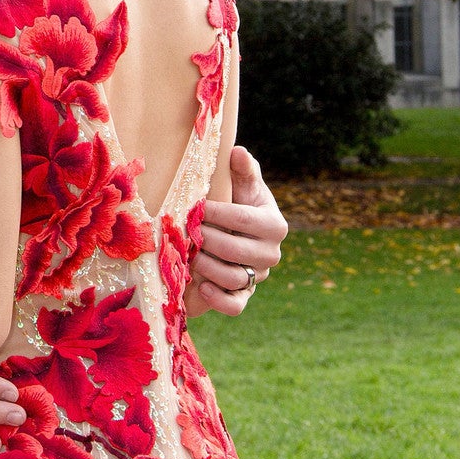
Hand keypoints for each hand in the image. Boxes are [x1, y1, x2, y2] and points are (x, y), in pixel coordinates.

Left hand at [186, 146, 287, 319]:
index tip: (195, 207)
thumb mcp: (242, 186)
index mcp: (273, 224)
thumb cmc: (236, 204)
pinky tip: (200, 286)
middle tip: (186, 231)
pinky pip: (236, 306)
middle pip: (237, 251)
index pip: (243, 219)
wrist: (233, 233)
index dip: (216, 213)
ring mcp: (258, 276)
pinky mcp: (244, 295)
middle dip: (206, 240)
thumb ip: (243, 171)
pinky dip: (218, 299)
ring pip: (234, 278)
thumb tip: (237, 152)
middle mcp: (271, 253)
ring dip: (207, 267)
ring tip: (189, 254)